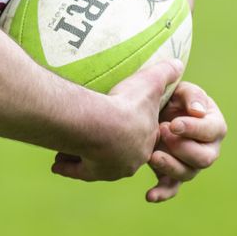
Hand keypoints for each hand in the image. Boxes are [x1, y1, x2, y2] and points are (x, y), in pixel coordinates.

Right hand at [51, 59, 182, 182]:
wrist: (105, 125)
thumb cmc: (127, 102)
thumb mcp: (149, 82)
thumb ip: (165, 73)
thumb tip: (179, 64)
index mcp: (146, 139)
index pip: (140, 136)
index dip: (130, 127)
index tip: (121, 123)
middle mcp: (132, 159)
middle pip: (118, 152)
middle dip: (109, 146)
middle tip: (96, 136)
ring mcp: (112, 167)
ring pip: (98, 162)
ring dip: (85, 156)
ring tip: (71, 151)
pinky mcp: (93, 171)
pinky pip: (80, 171)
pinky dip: (68, 168)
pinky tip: (57, 164)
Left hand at [145, 81, 225, 202]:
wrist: (148, 110)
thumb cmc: (170, 97)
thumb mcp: (181, 90)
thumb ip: (191, 94)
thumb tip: (198, 110)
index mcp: (213, 125)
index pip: (212, 131)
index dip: (193, 129)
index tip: (173, 123)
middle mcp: (208, 148)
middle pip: (204, 158)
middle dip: (182, 147)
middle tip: (161, 132)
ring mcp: (190, 164)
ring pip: (187, 174)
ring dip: (171, 166)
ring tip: (152, 155)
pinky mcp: (172, 174)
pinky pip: (170, 188)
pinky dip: (161, 193)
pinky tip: (149, 195)